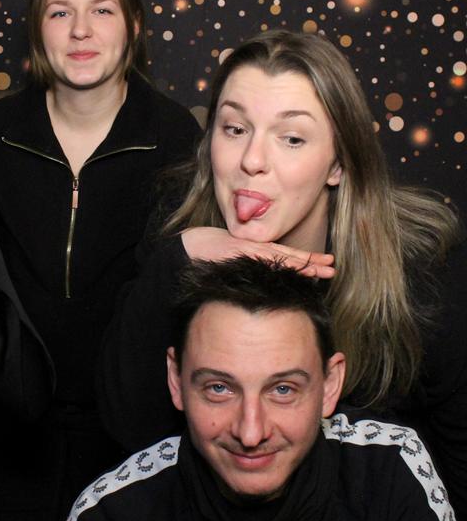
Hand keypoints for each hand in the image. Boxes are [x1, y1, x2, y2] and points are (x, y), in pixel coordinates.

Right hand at [180, 226, 334, 278]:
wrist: (187, 246)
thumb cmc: (204, 251)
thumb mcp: (228, 256)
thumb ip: (243, 261)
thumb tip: (254, 273)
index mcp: (255, 250)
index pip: (284, 255)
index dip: (304, 259)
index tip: (322, 263)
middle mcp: (257, 249)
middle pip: (290, 256)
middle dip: (312, 261)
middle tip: (332, 266)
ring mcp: (252, 250)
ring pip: (285, 257)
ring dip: (307, 264)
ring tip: (326, 269)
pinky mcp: (244, 252)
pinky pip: (270, 260)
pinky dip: (286, 264)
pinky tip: (300, 268)